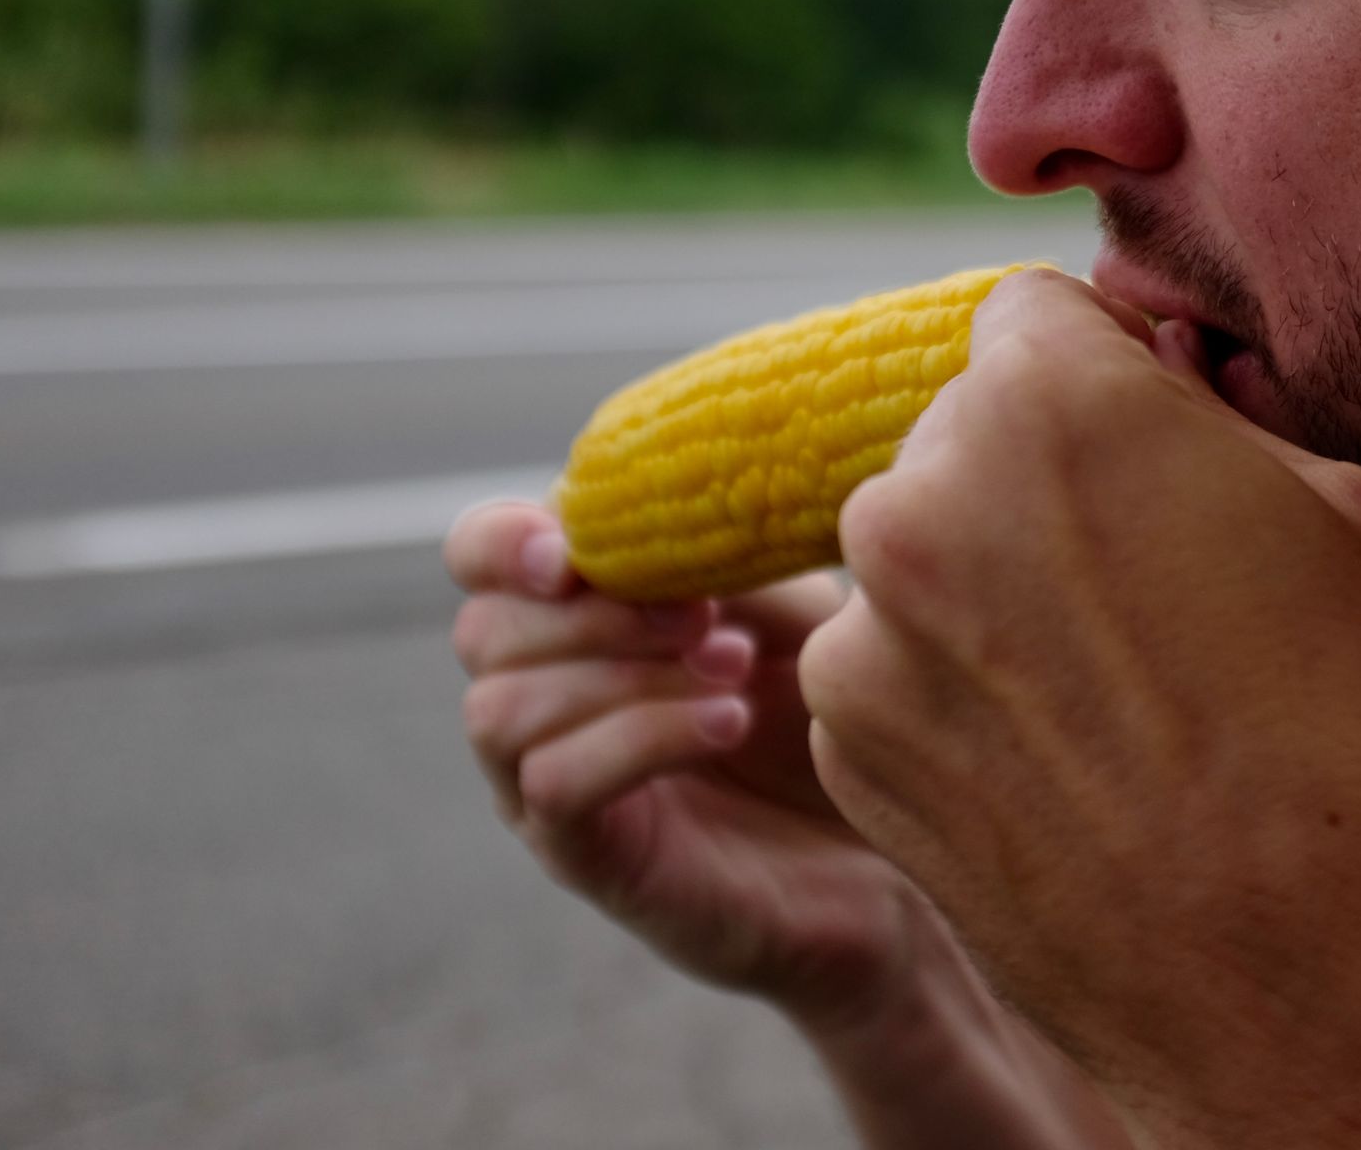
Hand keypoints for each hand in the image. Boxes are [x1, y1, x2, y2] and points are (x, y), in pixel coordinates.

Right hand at [445, 501, 928, 1029]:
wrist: (881, 847)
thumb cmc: (827, 712)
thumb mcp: (787, 608)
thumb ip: (719, 554)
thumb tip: (675, 504)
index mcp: (574, 615)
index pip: (479, 557)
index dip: (502, 542)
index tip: (569, 549)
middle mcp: (539, 696)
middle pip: (483, 630)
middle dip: (593, 611)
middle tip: (708, 617)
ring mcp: (545, 783)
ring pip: (502, 709)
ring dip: (620, 674)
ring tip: (734, 670)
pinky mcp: (583, 855)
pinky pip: (556, 784)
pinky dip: (640, 737)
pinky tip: (728, 722)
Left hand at [797, 269, 1360, 1149]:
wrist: (1331, 1003)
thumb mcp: (1349, 515)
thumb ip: (1214, 422)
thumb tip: (1157, 380)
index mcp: (1057, 405)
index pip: (1031, 317)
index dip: (1102, 376)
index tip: (1150, 449)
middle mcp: (926, 504)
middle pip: (965, 439)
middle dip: (1041, 489)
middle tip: (1154, 593)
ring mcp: (870, 643)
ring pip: (922, 563)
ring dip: (992, 600)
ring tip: (1122, 703)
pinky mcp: (854, 763)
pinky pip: (893, 677)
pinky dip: (962, 705)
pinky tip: (1073, 772)